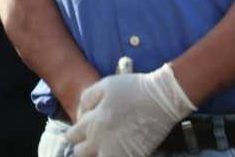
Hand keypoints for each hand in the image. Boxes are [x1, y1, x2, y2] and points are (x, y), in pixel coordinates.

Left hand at [65, 63, 195, 156]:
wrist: (163, 98)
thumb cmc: (133, 88)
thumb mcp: (104, 85)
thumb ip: (86, 99)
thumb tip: (81, 114)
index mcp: (93, 123)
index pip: (71, 137)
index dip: (76, 132)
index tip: (83, 129)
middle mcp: (102, 141)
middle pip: (80, 153)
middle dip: (84, 146)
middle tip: (94, 139)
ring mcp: (118, 152)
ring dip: (98, 153)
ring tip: (107, 145)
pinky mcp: (134, 156)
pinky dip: (115, 154)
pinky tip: (120, 147)